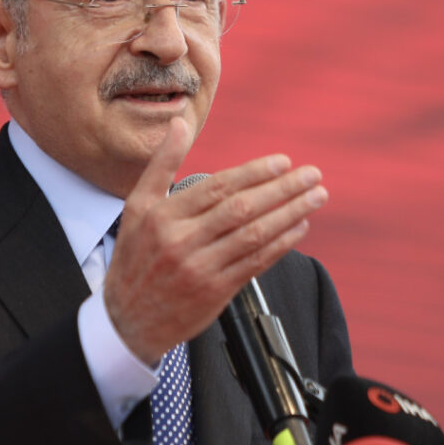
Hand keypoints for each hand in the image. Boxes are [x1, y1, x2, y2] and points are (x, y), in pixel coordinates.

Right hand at [102, 117, 327, 364]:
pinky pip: (256, 263)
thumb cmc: (134, 258)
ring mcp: (201, 268)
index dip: (255, 173)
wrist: (127, 321)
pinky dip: (282, 244)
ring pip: (254, 235)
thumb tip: (180, 122)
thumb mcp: (137, 206)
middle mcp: (183, 242)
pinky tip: (299, 227)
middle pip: (242, 209)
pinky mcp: (216, 292)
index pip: (218, 187)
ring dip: (290, 213)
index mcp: (164, 216)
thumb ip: (161, 164)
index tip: (283, 162)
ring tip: (316, 197)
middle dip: (282, 189)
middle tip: (312, 175)